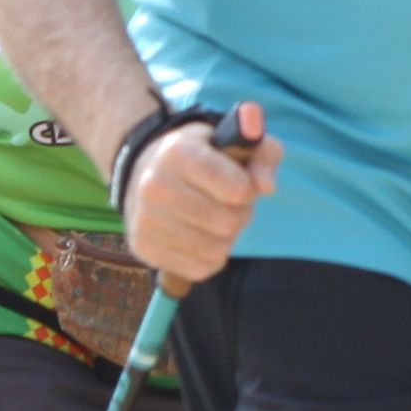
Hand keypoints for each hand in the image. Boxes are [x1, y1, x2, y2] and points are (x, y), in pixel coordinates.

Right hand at [123, 104, 278, 289]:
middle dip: (240, 215)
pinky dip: (209, 257)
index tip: (239, 182)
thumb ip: (264, 155)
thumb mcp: (238, 142)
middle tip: (230, 204)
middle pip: (228, 223)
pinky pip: (200, 268)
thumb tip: (267, 187)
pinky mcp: (144, 247)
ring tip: (215, 219)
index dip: (248, 189)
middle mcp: (155, 185)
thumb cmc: (203, 156)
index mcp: (178, 152)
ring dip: (226, 238)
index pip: (238, 189)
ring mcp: (146, 219)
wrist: (147, 171)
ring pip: (216, 250)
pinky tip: (199, 235)